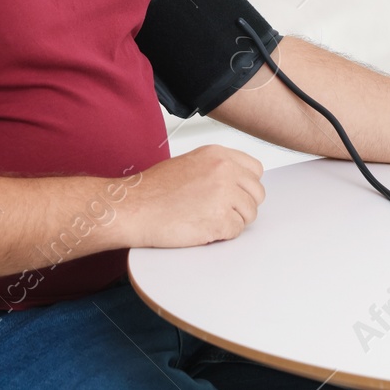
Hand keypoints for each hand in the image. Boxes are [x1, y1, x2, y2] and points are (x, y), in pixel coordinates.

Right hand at [120, 144, 265, 248]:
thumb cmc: (152, 190)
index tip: (237, 194)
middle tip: (221, 212)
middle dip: (242, 205)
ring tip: (208, 220)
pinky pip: (236, 231)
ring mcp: (224, 195)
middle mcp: (225, 171)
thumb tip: (236, 182)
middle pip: (257, 193)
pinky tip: (202, 229)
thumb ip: (216, 168)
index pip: (255, 170)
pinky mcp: (220, 220)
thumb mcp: (189, 163)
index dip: (246, 186)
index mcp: (218, 155)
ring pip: (249, 214)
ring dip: (233, 221)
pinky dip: (222, 235)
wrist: (132, 208)